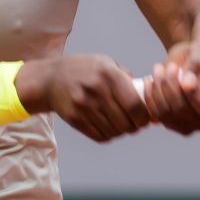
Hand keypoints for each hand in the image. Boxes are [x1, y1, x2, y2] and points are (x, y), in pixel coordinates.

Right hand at [15, 55, 150, 142]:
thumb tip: (149, 96)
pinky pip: (100, 136)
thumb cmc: (84, 70)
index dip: (144, 117)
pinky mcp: (75, 119)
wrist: (51, 79)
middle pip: (126, 122)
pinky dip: (109, 135)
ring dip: (122, 131)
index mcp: (109, 75)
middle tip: (135, 123)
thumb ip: (127, 78)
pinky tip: (108, 127)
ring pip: (114, 132)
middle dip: (135, 126)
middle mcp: (97, 91)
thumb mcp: (106, 63)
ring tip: (122, 124)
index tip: (145, 118)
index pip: (135, 106)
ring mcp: (84, 107)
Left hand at [140, 40, 199, 135]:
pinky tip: (150, 81)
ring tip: (158, 69)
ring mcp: (195, 125)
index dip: (189, 94)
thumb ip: (197, 64)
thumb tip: (187, 84)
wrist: (194, 61)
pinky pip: (158, 116)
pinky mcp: (176, 125)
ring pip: (168, 115)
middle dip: (168, 86)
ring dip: (158, 90)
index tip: (175, 68)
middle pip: (184, 111)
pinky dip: (150, 98)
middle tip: (165, 66)